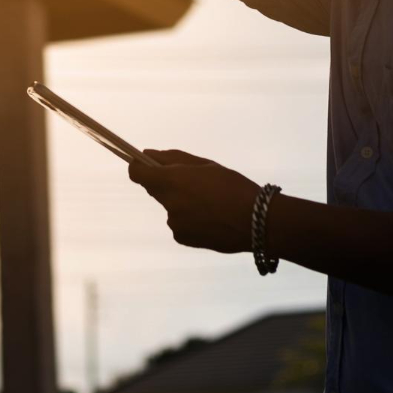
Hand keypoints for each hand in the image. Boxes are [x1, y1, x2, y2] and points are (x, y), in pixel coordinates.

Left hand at [128, 149, 260, 253]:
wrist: (255, 222)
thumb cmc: (233, 186)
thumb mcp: (206, 165)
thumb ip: (174, 159)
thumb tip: (148, 154)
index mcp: (172, 181)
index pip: (137, 173)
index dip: (138, 167)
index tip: (145, 164)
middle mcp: (168, 202)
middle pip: (155, 189)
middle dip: (167, 183)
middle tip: (193, 182)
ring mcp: (174, 222)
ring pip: (170, 206)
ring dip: (181, 202)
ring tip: (210, 203)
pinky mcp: (181, 238)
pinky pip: (179, 222)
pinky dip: (189, 218)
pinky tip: (211, 218)